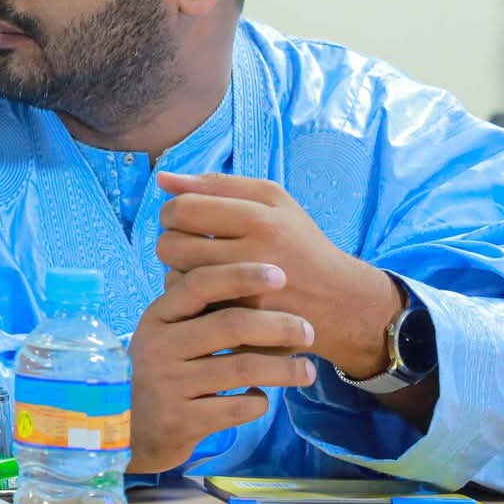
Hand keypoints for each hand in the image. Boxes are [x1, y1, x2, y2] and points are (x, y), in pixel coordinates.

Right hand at [128, 261, 318, 472]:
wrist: (124, 429)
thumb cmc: (158, 372)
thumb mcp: (165, 336)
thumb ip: (197, 312)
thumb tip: (259, 282)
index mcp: (156, 317)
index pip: (199, 284)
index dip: (241, 275)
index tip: (280, 274)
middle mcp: (158, 347)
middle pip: (231, 325)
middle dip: (279, 325)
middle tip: (308, 330)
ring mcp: (168, 385)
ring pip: (242, 368)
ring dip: (284, 369)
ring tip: (308, 371)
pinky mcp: (181, 421)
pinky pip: (237, 408)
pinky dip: (259, 403)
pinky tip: (262, 399)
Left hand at [154, 172, 403, 378]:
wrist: (341, 302)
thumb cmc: (299, 243)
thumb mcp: (272, 201)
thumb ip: (216, 185)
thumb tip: (162, 178)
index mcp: (262, 219)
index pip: (182, 209)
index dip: (171, 212)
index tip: (182, 218)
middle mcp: (254, 257)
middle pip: (171, 244)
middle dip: (170, 241)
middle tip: (190, 242)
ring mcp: (248, 296)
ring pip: (174, 276)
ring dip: (177, 269)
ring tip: (200, 264)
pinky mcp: (242, 325)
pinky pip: (190, 306)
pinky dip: (190, 296)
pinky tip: (209, 289)